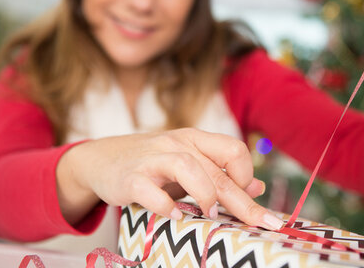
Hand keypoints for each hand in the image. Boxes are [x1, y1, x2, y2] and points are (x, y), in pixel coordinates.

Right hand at [56, 128, 282, 230]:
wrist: (101, 159)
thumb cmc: (152, 164)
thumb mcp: (188, 163)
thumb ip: (220, 174)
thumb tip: (257, 187)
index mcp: (195, 140)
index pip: (233, 149)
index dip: (246, 174)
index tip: (247, 197)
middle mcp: (177, 144)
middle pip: (217, 170)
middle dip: (242, 200)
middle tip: (262, 223)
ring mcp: (153, 159)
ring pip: (188, 167)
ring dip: (205, 194)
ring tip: (211, 214)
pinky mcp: (131, 177)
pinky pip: (151, 190)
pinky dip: (166, 206)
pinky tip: (175, 217)